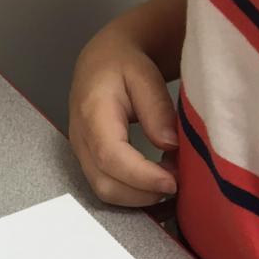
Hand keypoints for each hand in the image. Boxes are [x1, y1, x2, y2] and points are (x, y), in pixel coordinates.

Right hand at [69, 27, 178, 206]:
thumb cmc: (122, 65)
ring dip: (139, 196)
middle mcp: (81, 139)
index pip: (111, 156)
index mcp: (92, 113)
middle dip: (143, 193)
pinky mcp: (88, 162)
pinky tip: (154, 181)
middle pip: (105, 184)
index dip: (142, 176)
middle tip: (177, 181)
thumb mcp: (145, 75)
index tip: (173, 182)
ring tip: (168, 180)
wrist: (100, 62)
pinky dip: (133, 193)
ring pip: (105, 192)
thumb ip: (157, 109)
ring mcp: (81, 154)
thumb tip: (170, 146)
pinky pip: (107, 187)